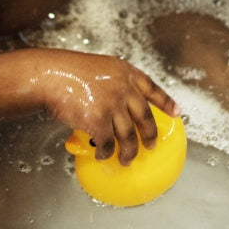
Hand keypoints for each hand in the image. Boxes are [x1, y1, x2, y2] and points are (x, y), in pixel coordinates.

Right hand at [36, 50, 179, 165]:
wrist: (50, 75)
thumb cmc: (68, 71)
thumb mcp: (99, 68)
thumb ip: (114, 83)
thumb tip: (120, 105)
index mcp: (126, 73)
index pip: (152, 88)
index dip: (165, 102)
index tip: (177, 112)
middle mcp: (124, 88)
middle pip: (145, 117)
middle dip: (150, 135)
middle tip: (151, 146)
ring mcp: (113, 105)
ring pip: (129, 136)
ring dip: (129, 151)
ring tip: (127, 160)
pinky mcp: (99, 121)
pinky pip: (108, 143)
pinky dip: (107, 153)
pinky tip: (104, 156)